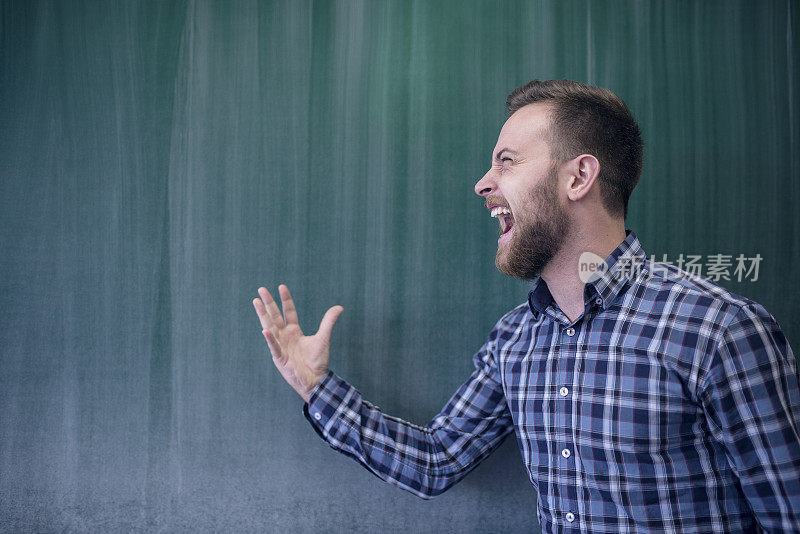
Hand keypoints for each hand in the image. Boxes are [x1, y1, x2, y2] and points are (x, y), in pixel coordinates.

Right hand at [253, 285, 343, 402]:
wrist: (316, 380)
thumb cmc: (318, 361)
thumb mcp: (323, 338)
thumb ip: (329, 322)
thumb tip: (339, 307)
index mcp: (294, 332)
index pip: (288, 312)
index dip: (285, 300)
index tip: (281, 286)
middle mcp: (285, 336)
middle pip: (275, 316)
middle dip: (268, 303)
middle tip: (261, 289)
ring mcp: (280, 346)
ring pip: (270, 327)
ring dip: (263, 315)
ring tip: (256, 301)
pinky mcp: (279, 358)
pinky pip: (274, 346)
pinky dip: (270, 339)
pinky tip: (265, 329)